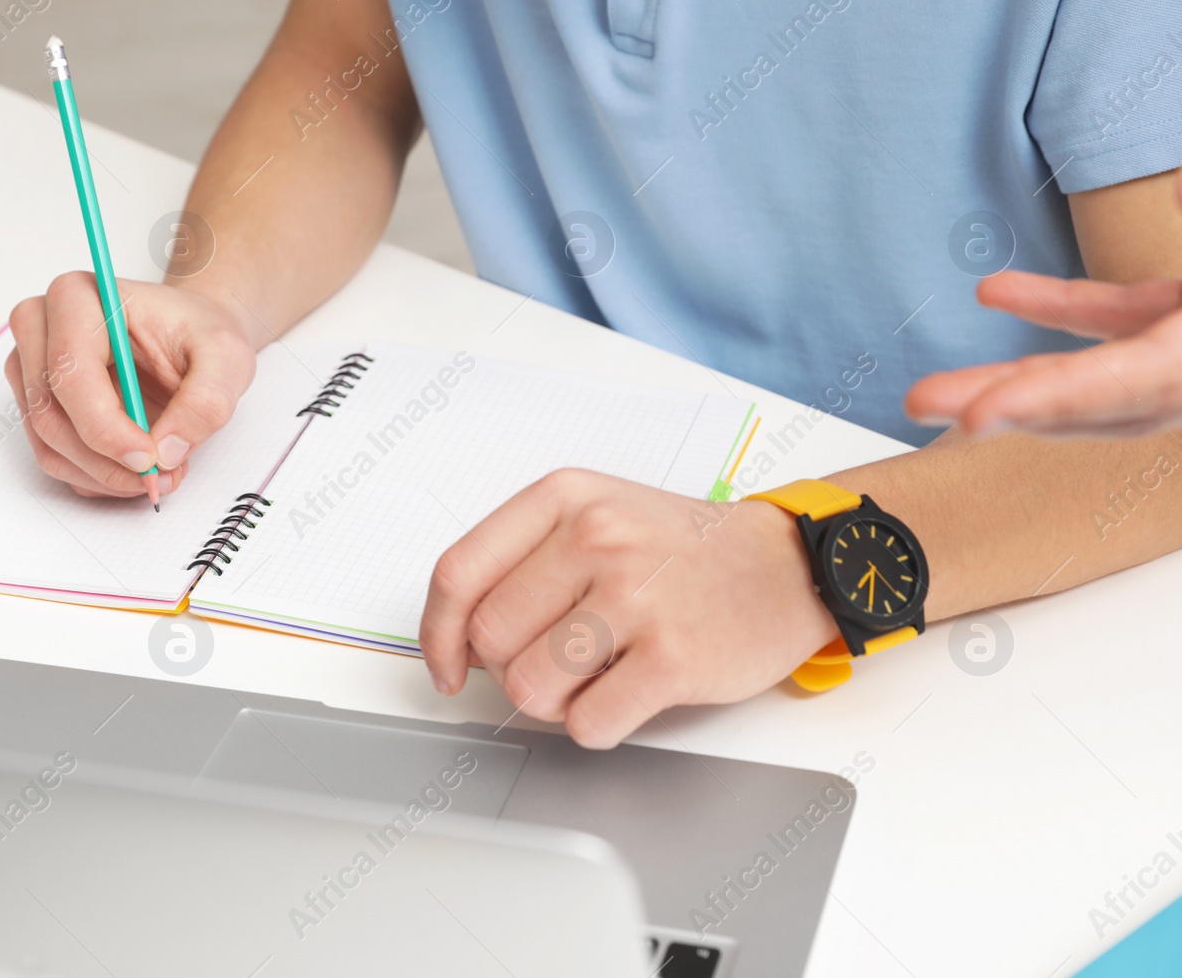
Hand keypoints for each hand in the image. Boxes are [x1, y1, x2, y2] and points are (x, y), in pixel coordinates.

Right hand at [6, 273, 254, 497]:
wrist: (189, 335)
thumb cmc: (197, 332)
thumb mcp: (227, 356)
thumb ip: (206, 401)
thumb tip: (167, 453)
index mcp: (76, 297)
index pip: (70, 375)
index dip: (107, 429)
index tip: (151, 459)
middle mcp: (39, 329)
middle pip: (50, 416)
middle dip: (107, 462)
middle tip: (161, 476)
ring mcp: (31, 369)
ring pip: (49, 446)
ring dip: (104, 476)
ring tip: (161, 472)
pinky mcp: (38, 404)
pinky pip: (56, 458)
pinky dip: (97, 477)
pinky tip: (138, 468)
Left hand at [419, 470, 837, 748]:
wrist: (785, 565)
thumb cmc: (681, 550)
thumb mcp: (596, 515)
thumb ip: (524, 559)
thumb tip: (457, 637)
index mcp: (564, 499)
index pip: (459, 574)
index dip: (438, 634)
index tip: (448, 668)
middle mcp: (597, 539)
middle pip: (490, 639)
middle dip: (508, 669)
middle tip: (552, 663)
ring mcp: (637, 597)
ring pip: (531, 688)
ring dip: (553, 701)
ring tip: (593, 677)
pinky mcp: (673, 658)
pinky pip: (588, 724)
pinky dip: (596, 725)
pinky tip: (626, 695)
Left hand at [905, 271, 1181, 436]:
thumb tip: (1176, 189)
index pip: (1127, 387)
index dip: (1048, 401)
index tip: (977, 416)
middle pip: (1086, 400)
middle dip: (1001, 404)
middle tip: (919, 404)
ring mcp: (1180, 353)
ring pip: (1083, 372)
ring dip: (1006, 376)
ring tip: (928, 388)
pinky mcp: (1177, 323)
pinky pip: (1107, 322)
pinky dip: (1051, 309)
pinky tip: (991, 294)